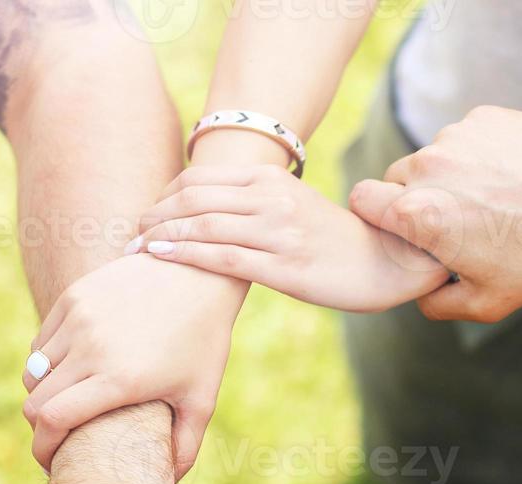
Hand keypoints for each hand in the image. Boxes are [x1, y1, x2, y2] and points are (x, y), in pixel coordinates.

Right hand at [23, 252, 246, 476]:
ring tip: (67, 403)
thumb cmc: (203, 340)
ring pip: (34, 371)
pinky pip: (41, 342)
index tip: (50, 460)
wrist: (199, 272)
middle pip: (35, 401)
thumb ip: (186, 445)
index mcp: (120, 379)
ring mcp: (79, 319)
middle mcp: (92, 348)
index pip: (52, 420)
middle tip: (57, 438)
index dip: (43, 447)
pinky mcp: (74, 297)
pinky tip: (72, 371)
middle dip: (41, 427)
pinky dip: (47, 363)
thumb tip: (167, 482)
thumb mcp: (202, 396)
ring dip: (44, 393)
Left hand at [127, 165, 448, 313]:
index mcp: (272, 180)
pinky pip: (222, 257)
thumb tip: (213, 212)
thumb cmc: (337, 240)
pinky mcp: (284, 266)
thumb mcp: (296, 207)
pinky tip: (160, 257)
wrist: (389, 261)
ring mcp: (277, 232)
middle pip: (193, 199)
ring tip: (136, 249)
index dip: (165, 194)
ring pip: (202, 227)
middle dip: (155, 215)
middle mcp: (272, 199)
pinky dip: (184, 255)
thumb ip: (257, 203)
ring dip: (161, 237)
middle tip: (132, 232)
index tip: (148, 213)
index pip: (200, 178)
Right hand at [349, 107, 521, 322]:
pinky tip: (512, 178)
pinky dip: (479, 155)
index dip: (374, 216)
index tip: (397, 227)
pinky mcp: (484, 117)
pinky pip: (465, 137)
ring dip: (450, 176)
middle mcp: (430, 166)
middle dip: (415, 199)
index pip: (361, 200)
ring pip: (433, 156)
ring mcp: (457, 136)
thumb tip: (418, 292)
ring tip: (494, 202)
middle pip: (396, 177)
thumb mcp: (488, 301)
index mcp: (419, 214)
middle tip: (454, 223)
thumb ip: (437, 304)